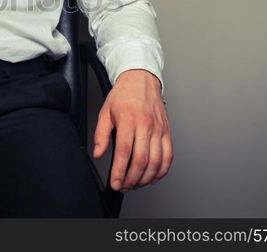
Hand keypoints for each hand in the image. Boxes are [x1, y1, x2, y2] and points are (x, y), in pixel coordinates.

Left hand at [92, 69, 172, 192]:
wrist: (142, 80)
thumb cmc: (123, 95)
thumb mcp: (105, 111)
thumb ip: (101, 134)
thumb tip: (98, 153)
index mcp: (128, 119)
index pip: (124, 151)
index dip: (119, 171)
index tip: (115, 182)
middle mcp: (146, 125)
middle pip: (142, 160)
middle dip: (132, 179)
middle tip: (123, 186)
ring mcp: (159, 129)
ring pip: (156, 161)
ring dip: (146, 178)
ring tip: (135, 184)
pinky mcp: (167, 132)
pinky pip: (168, 156)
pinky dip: (161, 171)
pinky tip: (152, 177)